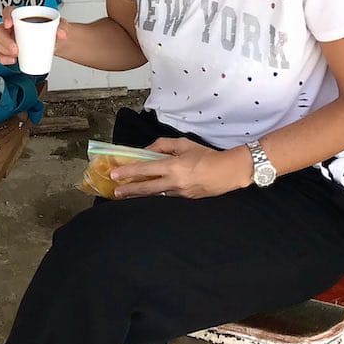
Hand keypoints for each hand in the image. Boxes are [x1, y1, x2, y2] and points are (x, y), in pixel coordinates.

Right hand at [0, 7, 68, 66]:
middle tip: (15, 48)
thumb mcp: (59, 25)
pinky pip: (0, 54)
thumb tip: (61, 33)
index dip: (6, 16)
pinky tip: (12, 61)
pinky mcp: (9, 50)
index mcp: (21, 16)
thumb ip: (62, 27)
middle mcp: (12, 26)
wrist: (54, 42)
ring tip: (15, 55)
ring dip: (3, 50)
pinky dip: (3, 58)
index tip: (9, 24)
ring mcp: (9, 38)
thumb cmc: (52, 30)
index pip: (8, 11)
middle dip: (4, 40)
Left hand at [107, 137, 251, 199]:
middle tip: (115, 191)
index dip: (129, 172)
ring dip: (139, 195)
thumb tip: (147, 151)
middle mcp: (174, 182)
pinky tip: (147, 195)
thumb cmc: (206, 154)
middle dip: (129, 190)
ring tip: (126, 196)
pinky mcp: (186, 200)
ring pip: (155, 195)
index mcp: (173, 166)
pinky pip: (166, 197)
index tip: (115, 174)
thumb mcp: (184, 144)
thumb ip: (162, 145)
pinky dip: (155, 195)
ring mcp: (180, 193)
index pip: (145, 169)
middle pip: (146, 188)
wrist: (229, 172)